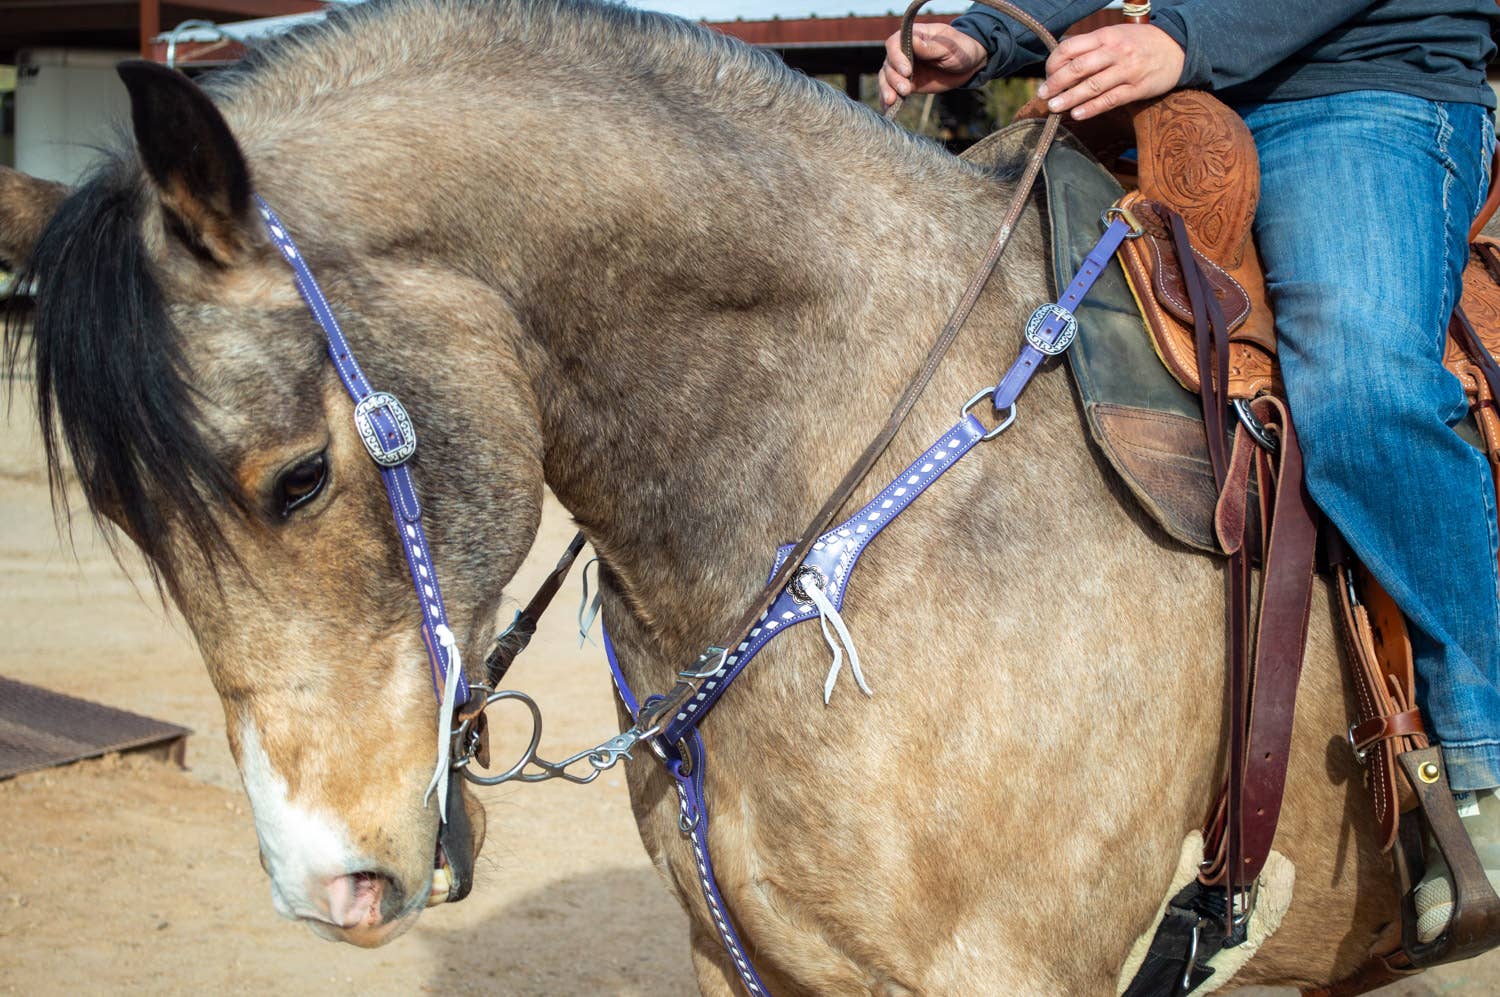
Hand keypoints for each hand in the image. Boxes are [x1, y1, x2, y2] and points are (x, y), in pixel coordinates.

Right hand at [878, 25, 988, 109]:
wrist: (969, 65)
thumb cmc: (961, 49)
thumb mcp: (949, 47)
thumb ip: (930, 47)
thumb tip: (912, 42)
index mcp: (913, 36)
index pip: (894, 43)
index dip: (897, 57)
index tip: (907, 71)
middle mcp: (904, 52)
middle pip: (888, 63)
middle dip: (893, 78)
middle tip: (906, 90)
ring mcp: (904, 68)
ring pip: (887, 78)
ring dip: (887, 89)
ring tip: (892, 101)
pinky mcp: (908, 84)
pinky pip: (893, 91)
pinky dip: (888, 100)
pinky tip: (888, 109)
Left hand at [1036, 24, 1183, 120]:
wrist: (1179, 48)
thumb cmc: (1140, 43)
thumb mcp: (1116, 35)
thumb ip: (1092, 47)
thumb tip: (1062, 66)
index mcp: (1106, 35)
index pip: (1071, 47)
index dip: (1054, 63)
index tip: (1047, 76)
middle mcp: (1115, 51)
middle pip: (1078, 67)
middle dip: (1056, 82)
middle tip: (1043, 95)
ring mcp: (1127, 70)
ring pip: (1092, 85)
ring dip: (1070, 98)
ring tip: (1055, 107)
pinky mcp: (1137, 88)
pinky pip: (1110, 100)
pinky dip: (1091, 108)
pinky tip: (1077, 114)